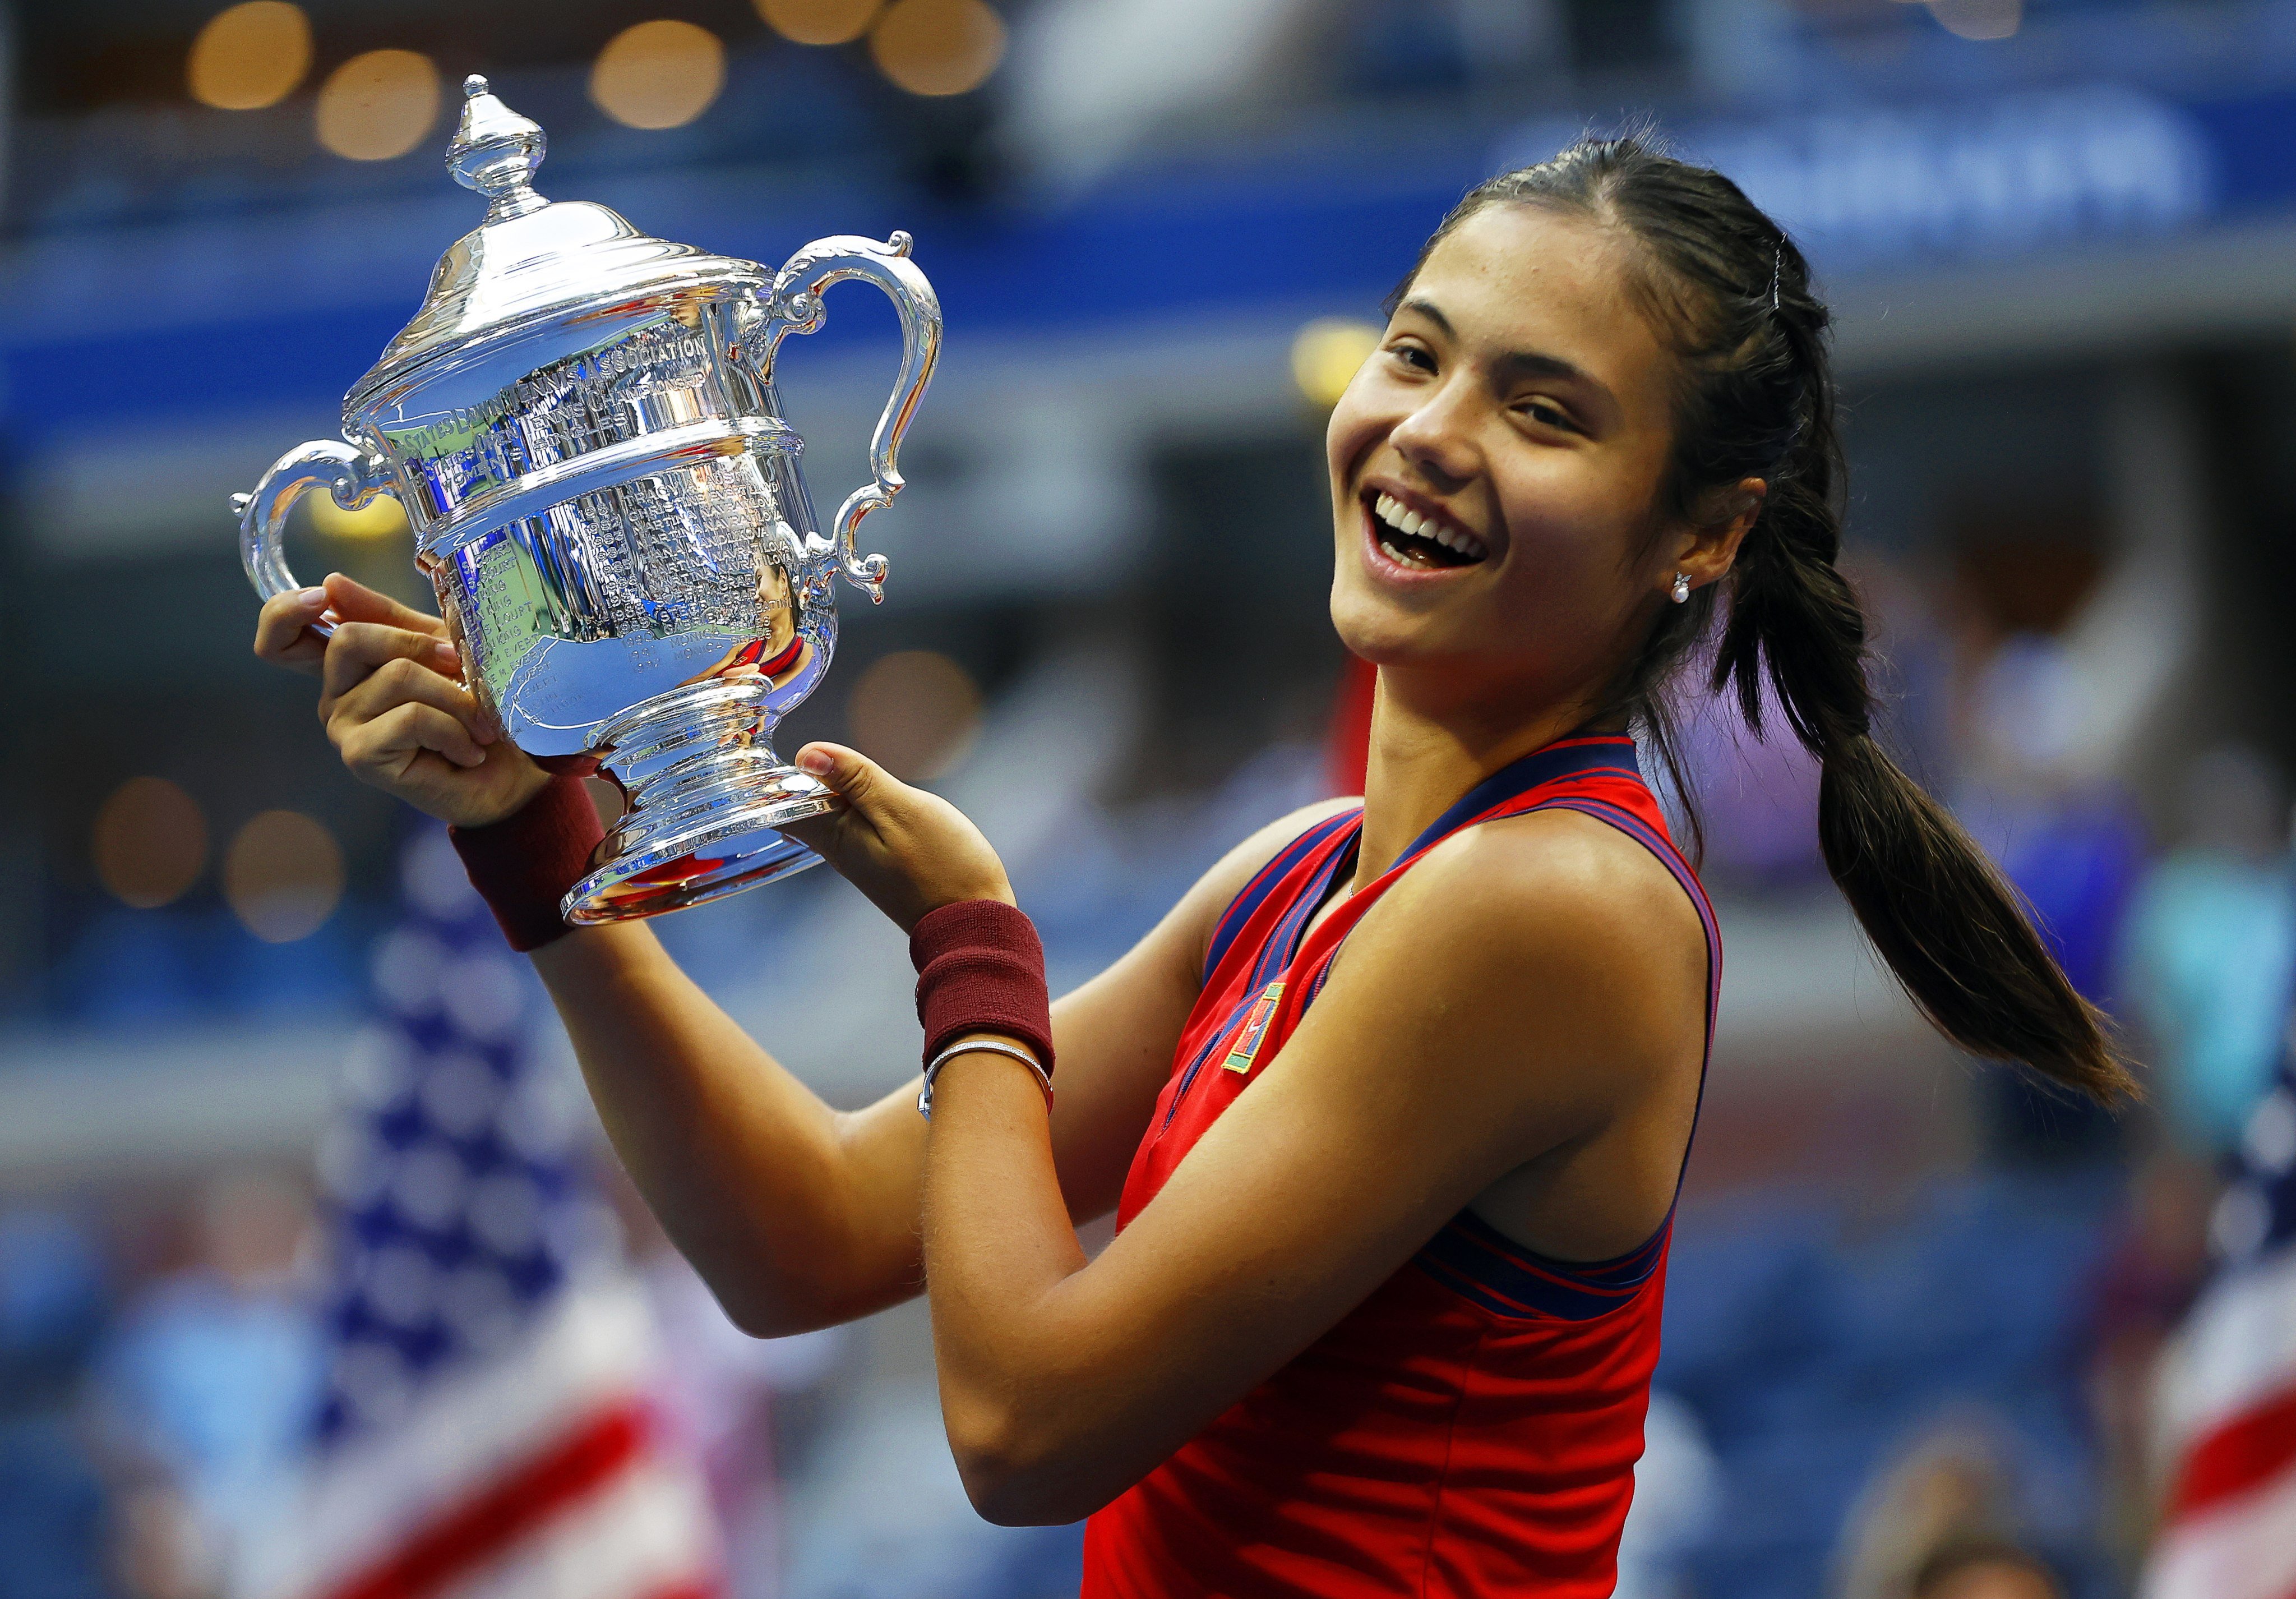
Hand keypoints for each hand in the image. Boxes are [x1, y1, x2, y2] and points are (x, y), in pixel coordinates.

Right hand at [258, 572, 549, 827]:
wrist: (506, 775)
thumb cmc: (474, 710)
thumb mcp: (439, 649)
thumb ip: (390, 619)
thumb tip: (333, 582)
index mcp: (347, 665)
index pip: (281, 635)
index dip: (286, 611)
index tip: (323, 596)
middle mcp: (333, 694)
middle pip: (350, 638)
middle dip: (417, 645)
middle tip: (463, 669)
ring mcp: (342, 727)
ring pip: (396, 677)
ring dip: (456, 697)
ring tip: (480, 724)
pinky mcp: (360, 756)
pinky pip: (411, 717)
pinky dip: (454, 730)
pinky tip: (468, 751)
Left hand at [782, 744, 1013, 933]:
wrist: (974, 920)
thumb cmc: (944, 867)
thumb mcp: (901, 809)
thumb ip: (855, 780)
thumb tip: (807, 755)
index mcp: (832, 835)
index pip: (779, 802)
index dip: (779, 772)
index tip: (794, 748)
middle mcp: (837, 849)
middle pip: (804, 804)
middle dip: (809, 775)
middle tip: (830, 750)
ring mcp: (858, 857)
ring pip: (831, 812)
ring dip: (839, 786)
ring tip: (858, 766)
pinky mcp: (879, 860)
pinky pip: (855, 823)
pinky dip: (860, 803)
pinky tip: (878, 792)